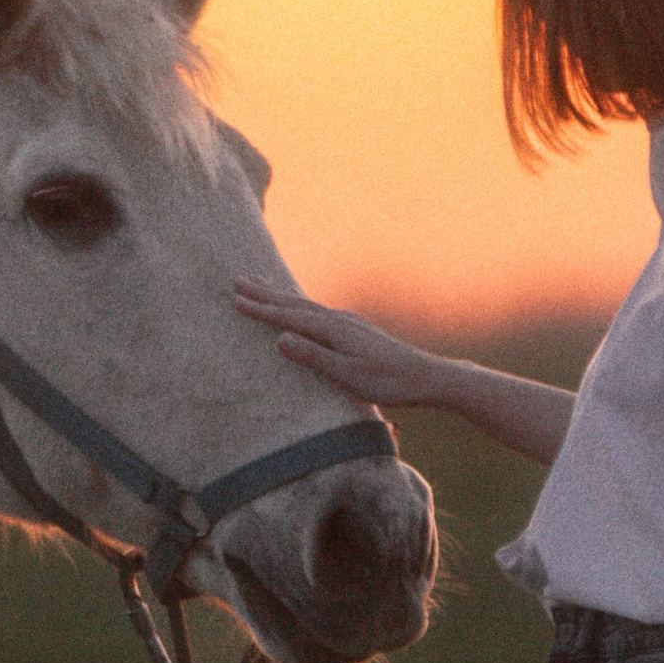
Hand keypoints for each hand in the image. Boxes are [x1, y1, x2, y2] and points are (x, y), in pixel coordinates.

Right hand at [231, 283, 448, 412]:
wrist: (428, 376)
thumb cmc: (389, 382)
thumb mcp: (349, 375)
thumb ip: (314, 357)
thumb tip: (280, 339)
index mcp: (334, 330)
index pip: (289, 318)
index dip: (261, 310)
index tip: (235, 300)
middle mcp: (339, 320)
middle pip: (294, 303)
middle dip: (265, 293)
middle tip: (238, 280)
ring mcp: (348, 322)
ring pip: (305, 303)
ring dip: (280, 294)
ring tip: (261, 283)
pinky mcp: (355, 329)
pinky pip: (317, 310)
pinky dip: (299, 303)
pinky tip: (300, 304)